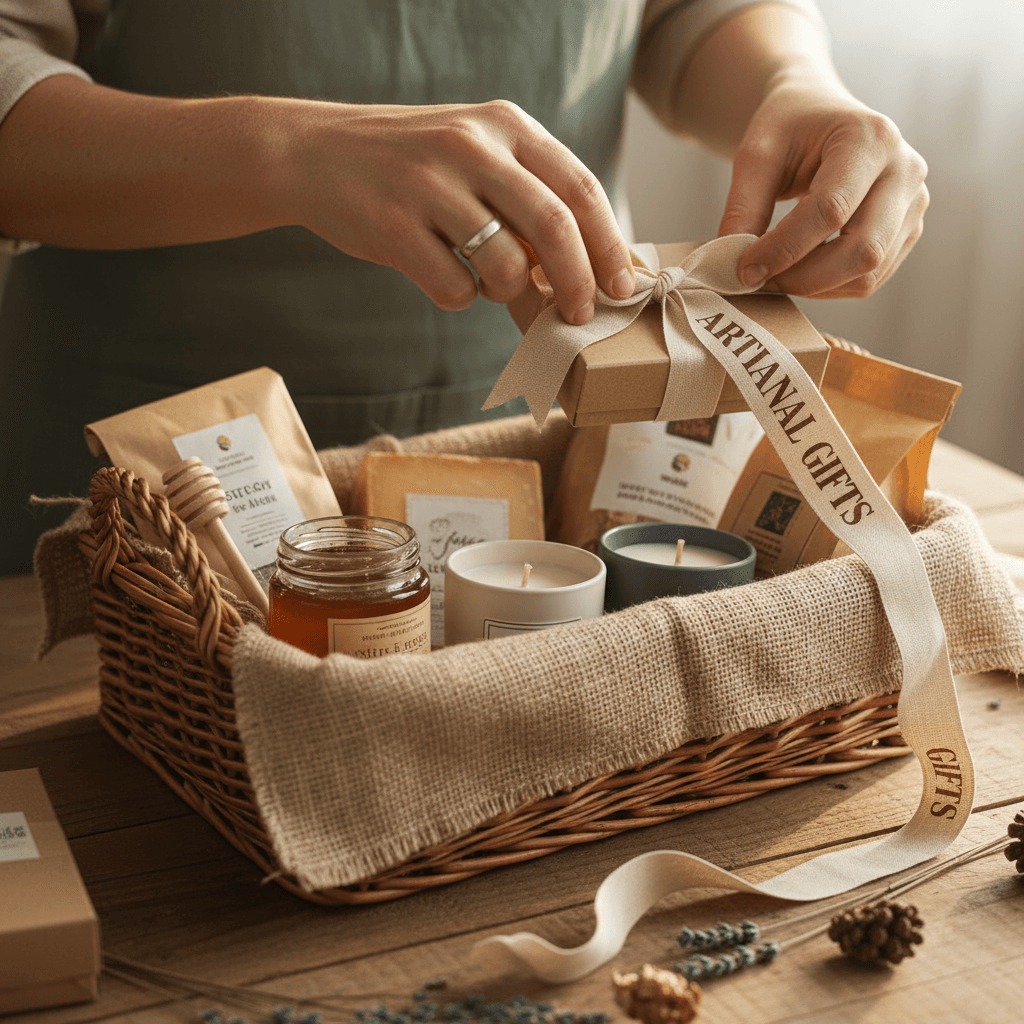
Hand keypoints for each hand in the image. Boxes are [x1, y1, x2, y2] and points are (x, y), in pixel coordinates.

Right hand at [292, 100, 634, 322]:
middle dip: (578, 283)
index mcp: (504, 125)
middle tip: (581, 316)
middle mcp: (471, 146)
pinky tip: (441, 276)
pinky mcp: (394, 227)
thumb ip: (527, 197)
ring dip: (507, 292)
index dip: (608, 243)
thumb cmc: (411, 165)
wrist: (313, 154)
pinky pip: (455, 288)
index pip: (580, 187)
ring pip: (505, 265)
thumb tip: (582, 273)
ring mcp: (430, 185)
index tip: (622, 285)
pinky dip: (461, 298)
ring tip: (486, 281)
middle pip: (555, 227)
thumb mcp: (474, 154)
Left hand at [717, 75, 927, 298]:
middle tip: (758, 282)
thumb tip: (733, 266)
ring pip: (868, 274)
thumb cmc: (790, 129)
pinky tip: (799, 272)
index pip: (831, 210)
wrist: (822, 116)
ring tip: (775, 275)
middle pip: (862, 250)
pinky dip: (829, 287)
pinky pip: (870, 278)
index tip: (744, 270)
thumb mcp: (757, 154)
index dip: (784, 248)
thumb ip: (744, 208)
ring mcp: (914, 203)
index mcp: (871, 139)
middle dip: (803, 278)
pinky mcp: (908, 230)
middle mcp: (905, 171)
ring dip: (815, 288)